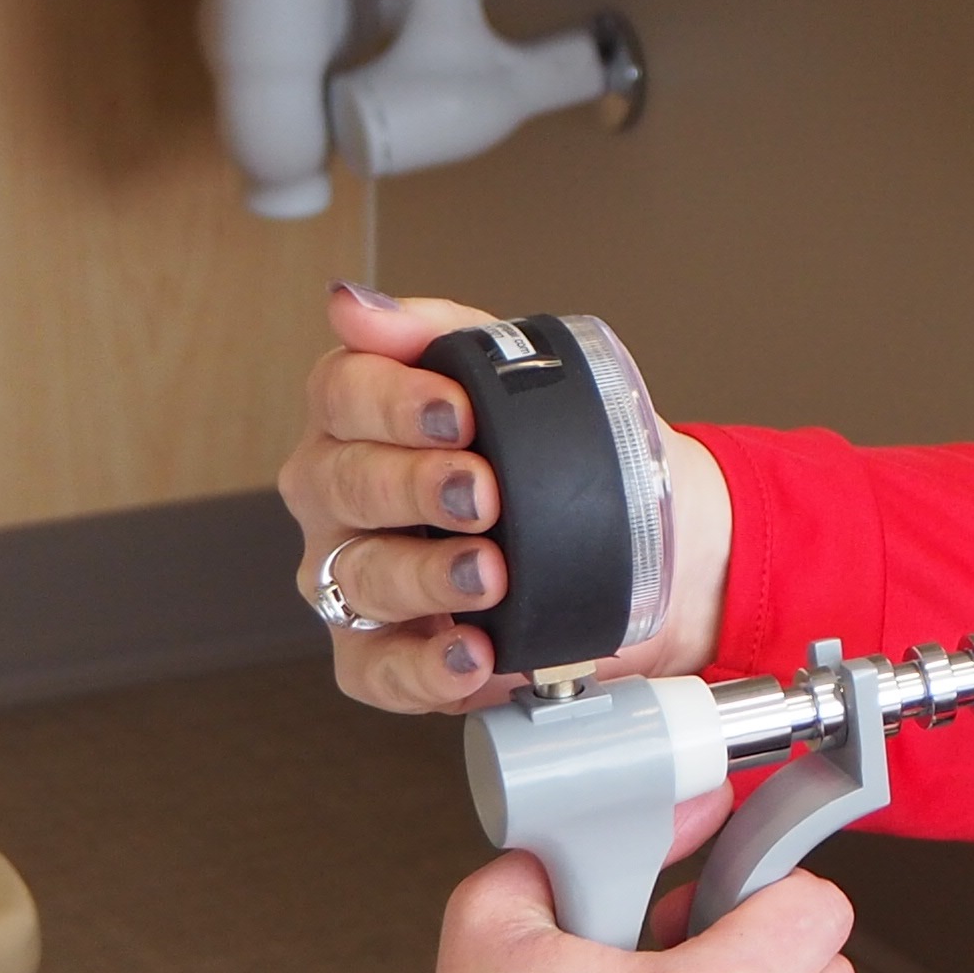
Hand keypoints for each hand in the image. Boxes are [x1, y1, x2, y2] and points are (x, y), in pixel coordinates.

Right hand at [281, 284, 736, 713]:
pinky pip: (377, 668)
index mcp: (359, 417)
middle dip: (414, 487)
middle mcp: (340, 496)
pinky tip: (471, 653)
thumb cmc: (554, 455)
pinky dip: (425, 668)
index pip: (340, 393)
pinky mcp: (377, 652)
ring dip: (426, 576)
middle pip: (342, 484)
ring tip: (491, 573)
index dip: (394, 401)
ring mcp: (351, 575)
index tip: (459, 413)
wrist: (634, 542)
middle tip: (484, 492)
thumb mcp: (514, 375)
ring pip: (360, 577)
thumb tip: (353, 304)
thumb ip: (438, 332)